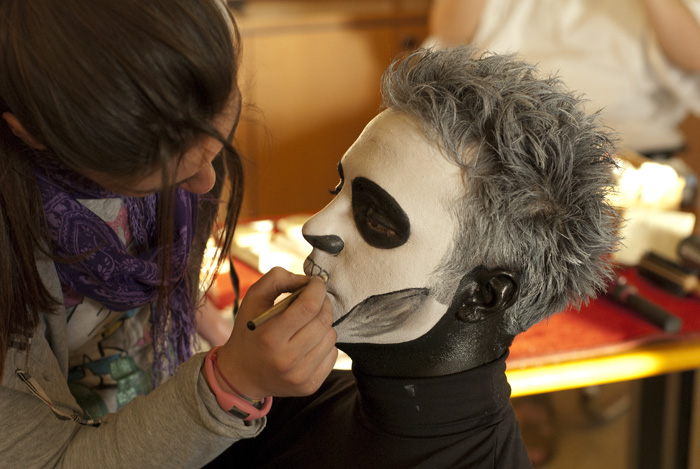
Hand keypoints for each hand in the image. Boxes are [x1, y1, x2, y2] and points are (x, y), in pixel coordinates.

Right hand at [211, 267, 336, 398]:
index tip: (315, 283)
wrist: (242, 375)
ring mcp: (299, 376)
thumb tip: (306, 281)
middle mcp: (285, 360)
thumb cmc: (250, 331)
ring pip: (331, 336)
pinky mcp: (309, 386)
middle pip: (323, 321)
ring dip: (323, 324)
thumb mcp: (253, 299)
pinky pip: (333, 354)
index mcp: (270, 337)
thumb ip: (277, 279)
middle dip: (323, 304)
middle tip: (313, 300)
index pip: (309, 306)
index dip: (317, 289)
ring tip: (306, 325)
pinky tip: (308, 343)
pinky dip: (324, 343)